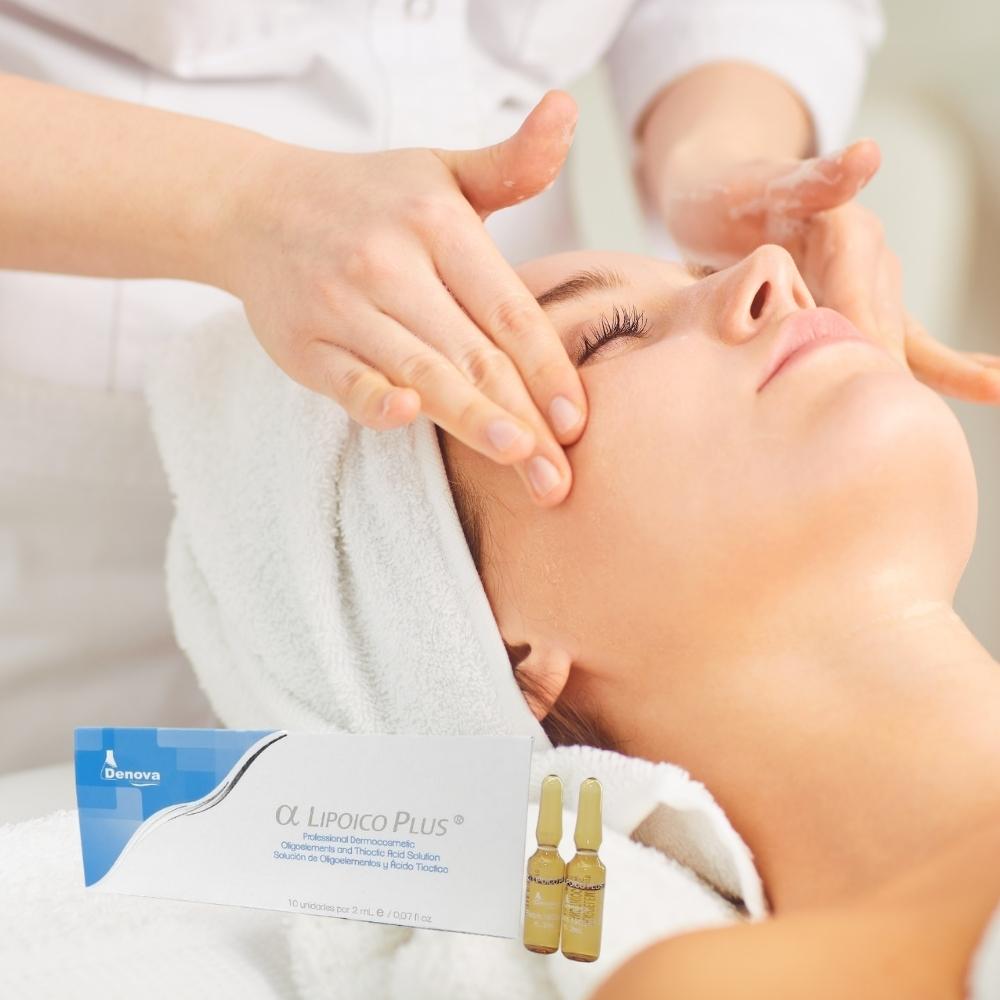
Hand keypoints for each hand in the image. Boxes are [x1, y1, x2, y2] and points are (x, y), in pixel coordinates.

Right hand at [222, 90, 586, 505]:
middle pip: (474, 353)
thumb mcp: (442, 171)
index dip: (548, 367)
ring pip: (422, 372)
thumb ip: (512, 163)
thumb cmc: (370, 199)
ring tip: (521, 463)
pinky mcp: (304, 343)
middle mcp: (390, 262)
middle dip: (526, 419)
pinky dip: (375, 400)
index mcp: (437, 223)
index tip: (579, 419)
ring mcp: (342, 304)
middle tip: (562, 477)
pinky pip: (347, 379)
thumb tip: (566, 110)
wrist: (257, 206)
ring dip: (473, 421)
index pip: (508, 310)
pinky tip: (410, 418)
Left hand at [662, 139, 999, 404]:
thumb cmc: (731, 198)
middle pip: (884, 333)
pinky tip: (991, 382)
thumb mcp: (762, 186)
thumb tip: (869, 153)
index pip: (860, 307)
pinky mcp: (866, 307)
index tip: (874, 390)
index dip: (862, 349)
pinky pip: (909, 342)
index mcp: (850, 234)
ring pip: (906, 341)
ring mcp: (874, 286)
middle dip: (887, 378)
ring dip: (944, 371)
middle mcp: (873, 260)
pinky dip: (947, 365)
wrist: (720, 199)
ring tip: (997, 388)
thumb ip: (816, 180)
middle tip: (895, 424)